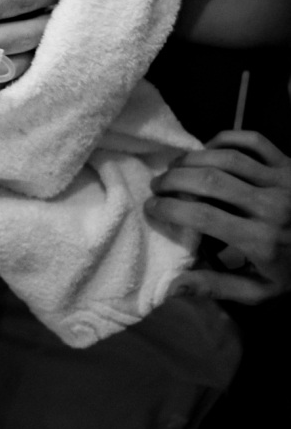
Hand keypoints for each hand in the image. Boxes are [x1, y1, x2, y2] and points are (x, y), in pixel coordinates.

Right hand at [146, 130, 290, 302]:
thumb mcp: (259, 290)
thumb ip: (216, 287)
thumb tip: (170, 285)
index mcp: (261, 240)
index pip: (203, 217)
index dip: (170, 209)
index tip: (151, 208)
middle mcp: (271, 206)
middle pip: (211, 181)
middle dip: (174, 180)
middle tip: (157, 185)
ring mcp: (282, 180)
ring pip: (228, 157)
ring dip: (193, 158)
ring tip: (175, 167)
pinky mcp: (290, 162)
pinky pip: (253, 140)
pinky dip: (226, 138)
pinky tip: (208, 148)